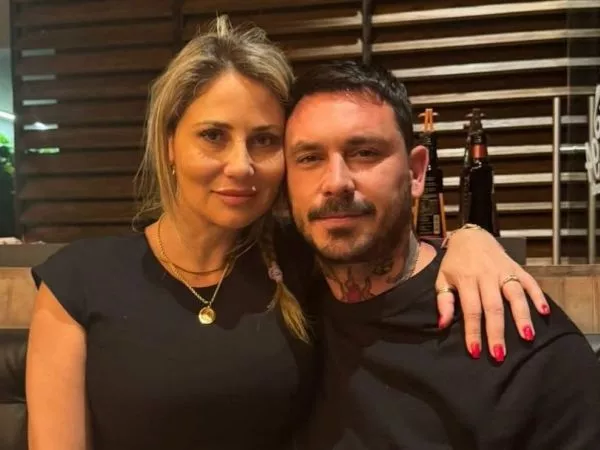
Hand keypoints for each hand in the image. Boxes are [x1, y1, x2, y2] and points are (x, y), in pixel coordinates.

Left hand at [435, 226, 548, 361]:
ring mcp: (503, 271)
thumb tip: (442, 325)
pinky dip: (538, 296)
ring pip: (515, 294)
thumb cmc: (455, 262)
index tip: (475, 351)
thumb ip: (443, 301)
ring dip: (522, 316)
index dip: (473, 331)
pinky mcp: (517, 267)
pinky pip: (530, 282)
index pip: (471, 310)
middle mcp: (486, 276)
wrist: (470, 236)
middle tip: (500, 354)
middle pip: (494, 307)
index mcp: (466, 280)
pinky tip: (544, 312)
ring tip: (527, 337)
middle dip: (497, 332)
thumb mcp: (442, 278)